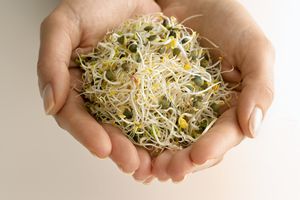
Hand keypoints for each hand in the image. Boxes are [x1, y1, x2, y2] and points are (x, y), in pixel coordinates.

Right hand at [37, 0, 159, 179]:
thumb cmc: (93, 3)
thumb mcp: (64, 26)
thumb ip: (51, 62)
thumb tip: (49, 105)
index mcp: (76, 85)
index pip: (76, 116)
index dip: (87, 134)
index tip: (102, 148)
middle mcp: (101, 95)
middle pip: (107, 128)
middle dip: (119, 148)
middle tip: (133, 164)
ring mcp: (128, 93)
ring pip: (133, 126)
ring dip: (142, 147)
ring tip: (153, 163)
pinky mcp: (152, 87)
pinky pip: (158, 108)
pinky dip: (163, 128)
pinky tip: (172, 142)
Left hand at [152, 0, 274, 181]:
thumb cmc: (228, 21)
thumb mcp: (254, 50)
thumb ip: (260, 87)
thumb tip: (253, 128)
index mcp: (231, 107)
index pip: (224, 135)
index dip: (211, 148)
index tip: (196, 157)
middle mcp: (204, 112)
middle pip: (194, 145)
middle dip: (181, 161)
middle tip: (165, 170)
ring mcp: (177, 105)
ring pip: (169, 139)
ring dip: (157, 157)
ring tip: (144, 168)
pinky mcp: (153, 96)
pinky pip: (146, 119)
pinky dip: (138, 135)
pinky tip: (128, 146)